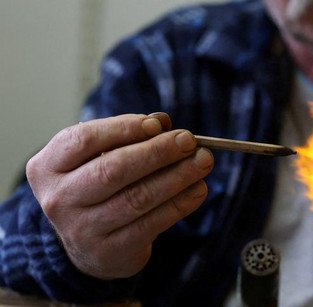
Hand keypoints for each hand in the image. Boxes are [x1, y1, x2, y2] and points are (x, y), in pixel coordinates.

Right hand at [25, 113, 212, 279]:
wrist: (88, 244)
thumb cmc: (98, 187)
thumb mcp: (99, 157)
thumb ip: (127, 136)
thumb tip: (161, 122)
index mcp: (48, 167)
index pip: (82, 140)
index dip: (123, 128)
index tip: (157, 124)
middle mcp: (59, 199)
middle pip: (112, 170)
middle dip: (157, 152)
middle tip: (189, 141)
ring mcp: (82, 229)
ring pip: (137, 198)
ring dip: (177, 176)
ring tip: (202, 161)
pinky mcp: (110, 251)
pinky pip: (152, 223)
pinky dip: (180, 203)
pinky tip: (198, 188)